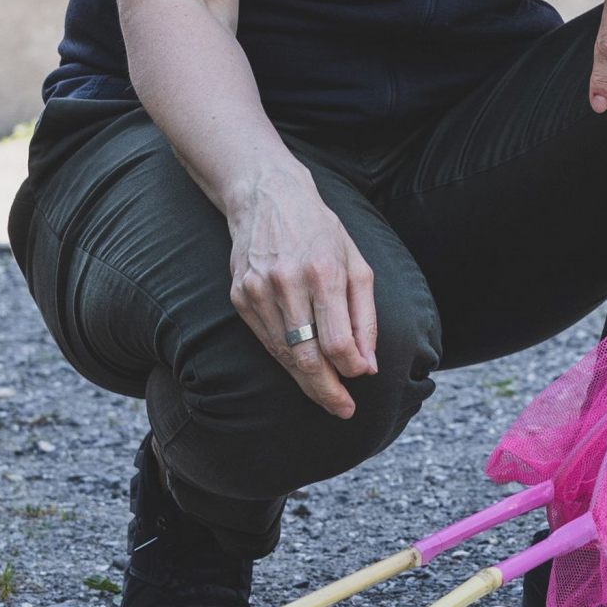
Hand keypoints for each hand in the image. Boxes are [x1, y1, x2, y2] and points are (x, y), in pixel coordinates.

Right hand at [224, 168, 376, 419]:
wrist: (266, 197)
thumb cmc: (320, 230)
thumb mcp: (356, 263)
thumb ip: (365, 316)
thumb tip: (367, 365)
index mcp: (323, 272)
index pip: (336, 340)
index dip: (350, 368)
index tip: (361, 380)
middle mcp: (287, 283)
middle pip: (306, 355)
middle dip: (326, 389)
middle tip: (343, 410)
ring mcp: (257, 291)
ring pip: (283, 353)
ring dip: (306, 380)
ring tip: (327, 395)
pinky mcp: (239, 296)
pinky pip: (265, 340)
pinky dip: (285, 358)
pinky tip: (301, 367)